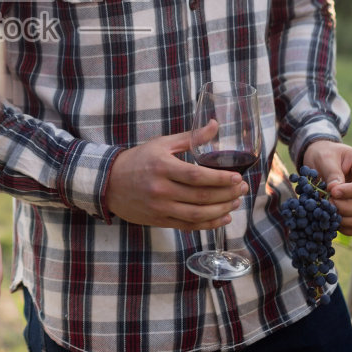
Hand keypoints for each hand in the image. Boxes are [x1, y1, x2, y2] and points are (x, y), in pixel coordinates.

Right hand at [104, 122, 247, 229]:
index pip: (197, 176)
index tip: (237, 177)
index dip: (220, 179)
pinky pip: (189, 226)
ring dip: (221, 210)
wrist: (108, 183)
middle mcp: (161, 189)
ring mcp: (160, 208)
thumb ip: (190, 137)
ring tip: (235, 202)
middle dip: (227, 194)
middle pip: (201, 196)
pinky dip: (209, 224)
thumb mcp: (161, 144)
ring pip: (198, 214)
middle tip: (243, 188)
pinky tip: (223, 218)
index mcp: (162, 167)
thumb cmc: (138, 160)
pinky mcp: (159, 220)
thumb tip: (215, 125)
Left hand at [303, 140, 351, 235]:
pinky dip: (351, 229)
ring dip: (350, 221)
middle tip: (328, 204)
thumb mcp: (324, 157)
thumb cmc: (324, 154)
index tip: (333, 192)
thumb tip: (335, 191)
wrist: (320, 160)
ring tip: (331, 215)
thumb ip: (332, 173)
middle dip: (347, 208)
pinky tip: (335, 224)